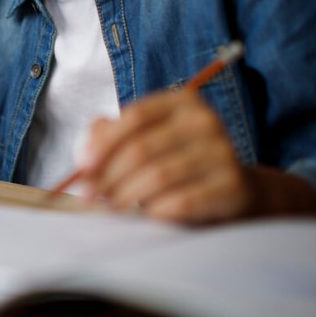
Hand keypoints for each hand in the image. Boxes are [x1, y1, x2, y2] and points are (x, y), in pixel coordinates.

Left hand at [77, 89, 252, 222]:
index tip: (83, 166)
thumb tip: (85, 155)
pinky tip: (146, 214)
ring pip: (159, 176)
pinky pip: (183, 201)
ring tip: (110, 205)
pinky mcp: (233, 186)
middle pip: (143, 148)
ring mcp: (223, 152)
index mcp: (181, 102)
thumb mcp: (145, 138)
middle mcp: (205, 121)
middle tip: (88, 194)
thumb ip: (110, 136)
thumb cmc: (175, 159)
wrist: (231, 186)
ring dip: (126, 194)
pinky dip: (156, 210)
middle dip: (108, 174)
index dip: (104, 142)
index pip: (136, 116)